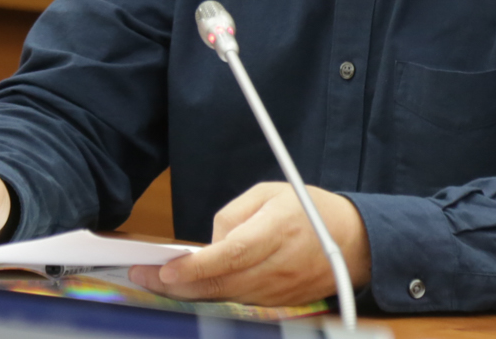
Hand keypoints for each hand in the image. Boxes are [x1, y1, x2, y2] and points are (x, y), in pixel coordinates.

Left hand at [129, 182, 370, 306]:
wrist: (353, 244)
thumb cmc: (311, 211)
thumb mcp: (271, 192)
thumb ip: (234, 213)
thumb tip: (209, 241)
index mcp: (277, 230)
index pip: (231, 254)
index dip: (196, 265)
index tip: (167, 268)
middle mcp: (277, 265)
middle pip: (221, 283)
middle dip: (177, 283)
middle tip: (143, 276)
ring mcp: (278, 290)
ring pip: (225, 297)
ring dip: (188, 292)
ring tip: (156, 281)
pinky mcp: (277, 303)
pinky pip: (237, 301)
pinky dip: (211, 296)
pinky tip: (189, 287)